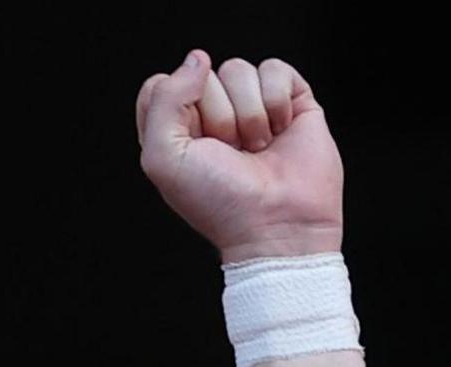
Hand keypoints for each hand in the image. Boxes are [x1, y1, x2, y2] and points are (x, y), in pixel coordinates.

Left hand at [135, 52, 343, 261]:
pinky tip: (280, 130)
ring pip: (238, 70)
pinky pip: (274, 69)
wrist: (277, 222)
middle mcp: (212, 115)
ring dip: (248, 113)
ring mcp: (251, 106)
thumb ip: (164, 102)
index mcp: (174, 129)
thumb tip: (197, 59)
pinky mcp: (290, 101)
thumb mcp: (164, 158)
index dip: (175, 107)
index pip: (161, 85)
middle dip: (216, 116)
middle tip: (229, 151)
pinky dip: (276, 100)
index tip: (191, 141)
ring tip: (256, 146)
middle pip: (202, 76)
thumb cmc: (218, 200)